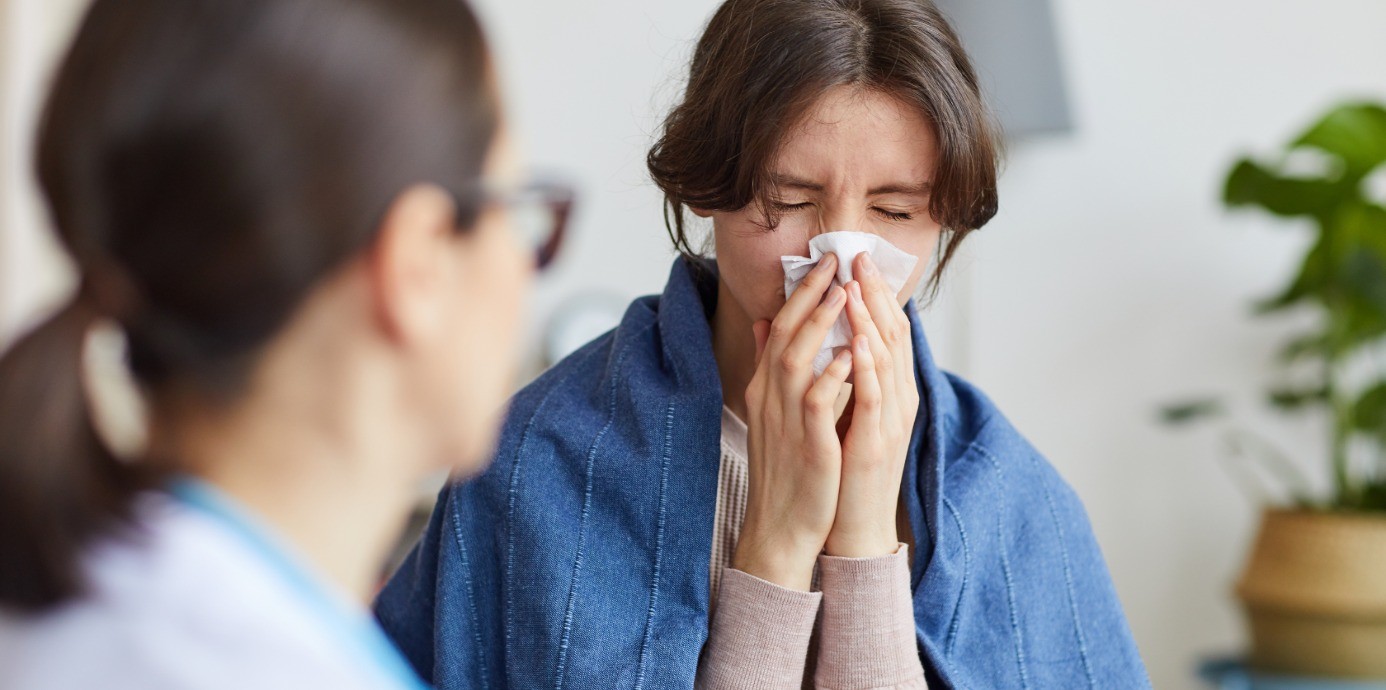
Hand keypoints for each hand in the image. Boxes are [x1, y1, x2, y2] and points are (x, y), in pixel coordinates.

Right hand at [733, 252, 854, 590]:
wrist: (781, 525)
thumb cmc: (786, 467)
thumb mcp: (773, 410)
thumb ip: (772, 364)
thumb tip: (769, 322)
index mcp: (766, 387)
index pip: (782, 328)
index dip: (802, 294)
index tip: (824, 264)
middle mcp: (771, 396)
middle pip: (787, 333)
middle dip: (810, 295)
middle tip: (834, 262)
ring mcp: (786, 419)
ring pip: (798, 359)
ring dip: (821, 325)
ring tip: (843, 294)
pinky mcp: (806, 443)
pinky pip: (817, 401)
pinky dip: (832, 375)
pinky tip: (852, 354)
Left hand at [824, 252, 918, 557]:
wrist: (851, 526)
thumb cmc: (845, 469)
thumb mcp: (842, 413)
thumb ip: (837, 374)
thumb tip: (821, 335)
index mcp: (890, 391)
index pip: (887, 331)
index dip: (874, 294)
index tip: (856, 260)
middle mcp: (898, 400)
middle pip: (894, 335)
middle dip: (875, 295)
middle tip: (859, 258)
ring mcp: (891, 421)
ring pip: (886, 360)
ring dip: (870, 321)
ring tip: (854, 286)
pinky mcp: (877, 443)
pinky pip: (874, 397)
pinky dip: (866, 367)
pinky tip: (856, 341)